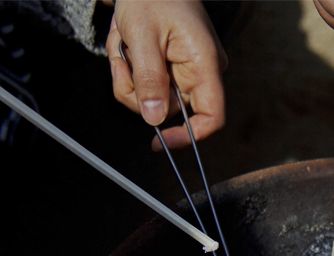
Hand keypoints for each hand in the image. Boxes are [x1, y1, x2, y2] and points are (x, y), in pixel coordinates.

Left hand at [105, 0, 227, 150]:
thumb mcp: (143, 35)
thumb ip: (149, 78)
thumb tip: (154, 119)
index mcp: (204, 64)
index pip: (211, 117)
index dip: (188, 136)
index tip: (159, 141)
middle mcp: (201, 73)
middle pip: (172, 111)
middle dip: (138, 92)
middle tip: (122, 62)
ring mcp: (186, 73)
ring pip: (154, 100)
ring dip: (128, 79)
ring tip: (123, 46)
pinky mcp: (171, 71)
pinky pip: (147, 87)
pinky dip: (129, 71)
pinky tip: (127, 47)